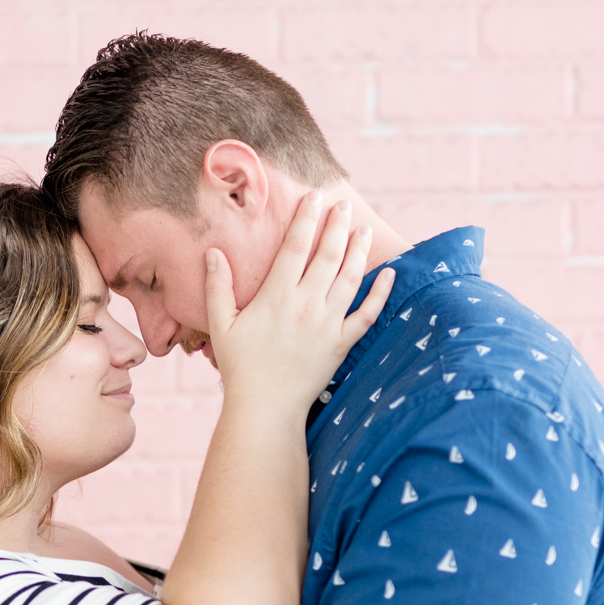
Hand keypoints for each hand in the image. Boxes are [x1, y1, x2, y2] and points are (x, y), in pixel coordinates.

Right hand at [204, 193, 393, 411]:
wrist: (265, 406)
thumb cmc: (240, 366)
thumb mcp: (220, 325)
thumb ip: (217, 287)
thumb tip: (214, 253)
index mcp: (276, 296)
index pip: (295, 247)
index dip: (306, 219)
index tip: (314, 198)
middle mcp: (306, 304)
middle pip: (327, 255)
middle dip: (337, 226)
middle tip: (344, 206)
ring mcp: (328, 323)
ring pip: (350, 277)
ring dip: (359, 250)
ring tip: (365, 230)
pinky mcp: (342, 343)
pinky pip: (367, 314)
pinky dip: (381, 293)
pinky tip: (389, 275)